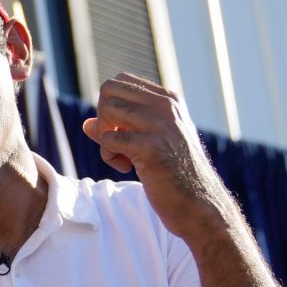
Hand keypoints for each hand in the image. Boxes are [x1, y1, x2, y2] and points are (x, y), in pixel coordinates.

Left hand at [82, 74, 236, 243]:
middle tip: (116, 142)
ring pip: (106, 111)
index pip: (120, 81)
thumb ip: (119, 130)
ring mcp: (159, 125)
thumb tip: (87, 124)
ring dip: (104, 138)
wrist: (200, 204)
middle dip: (103, 116)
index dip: (109, 106)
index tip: (121, 130)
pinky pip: (107, 139)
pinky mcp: (150, 147)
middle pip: (108, 90)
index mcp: (168, 100)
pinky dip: (108, 156)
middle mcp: (165, 106)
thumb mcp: (149, 143)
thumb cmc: (174, 175)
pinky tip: (127, 167)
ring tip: (122, 157)